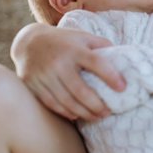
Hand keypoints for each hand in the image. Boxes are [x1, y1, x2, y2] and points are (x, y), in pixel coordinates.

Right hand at [11, 23, 125, 121]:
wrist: (29, 42)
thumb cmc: (63, 41)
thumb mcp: (82, 36)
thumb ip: (101, 45)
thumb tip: (123, 58)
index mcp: (74, 48)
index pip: (96, 63)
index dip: (111, 76)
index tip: (123, 87)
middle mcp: (59, 62)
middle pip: (81, 90)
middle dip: (97, 105)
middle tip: (108, 112)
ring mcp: (45, 75)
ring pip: (67, 101)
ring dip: (84, 113)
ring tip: (97, 117)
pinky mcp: (34, 85)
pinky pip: (53, 104)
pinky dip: (67, 112)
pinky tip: (77, 115)